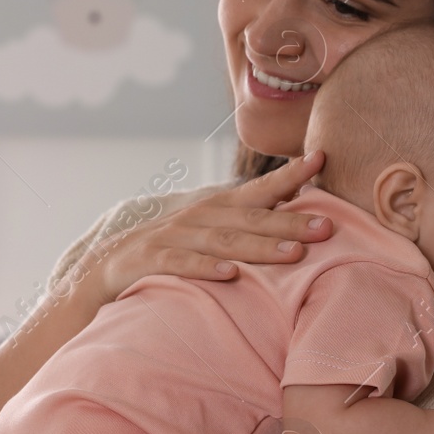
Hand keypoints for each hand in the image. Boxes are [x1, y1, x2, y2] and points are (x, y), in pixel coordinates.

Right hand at [78, 151, 332, 304]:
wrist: (106, 269)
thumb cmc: (171, 252)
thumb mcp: (209, 234)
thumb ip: (247, 227)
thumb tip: (300, 224)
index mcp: (217, 209)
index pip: (258, 190)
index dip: (290, 174)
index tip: (322, 158)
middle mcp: (198, 218)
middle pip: (250, 219)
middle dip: (290, 222)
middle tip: (327, 227)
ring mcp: (174, 237)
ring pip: (223, 242)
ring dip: (260, 247)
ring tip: (294, 255)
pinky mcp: (151, 261)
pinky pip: (182, 264)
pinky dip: (206, 268)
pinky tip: (230, 274)